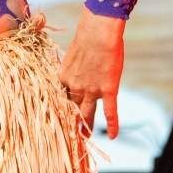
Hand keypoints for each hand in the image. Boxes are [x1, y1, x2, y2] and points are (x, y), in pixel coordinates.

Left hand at [58, 8, 124, 138]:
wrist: (97, 33)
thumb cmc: (85, 38)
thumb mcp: (71, 55)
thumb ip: (72, 66)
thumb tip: (74, 67)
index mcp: (63, 78)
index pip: (61, 97)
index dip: (62, 107)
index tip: (60, 116)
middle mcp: (74, 87)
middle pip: (72, 109)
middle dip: (70, 122)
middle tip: (69, 134)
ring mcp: (91, 90)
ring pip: (86, 114)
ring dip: (86, 128)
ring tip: (84, 139)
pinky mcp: (108, 90)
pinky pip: (110, 112)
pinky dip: (112, 125)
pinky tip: (112, 136)